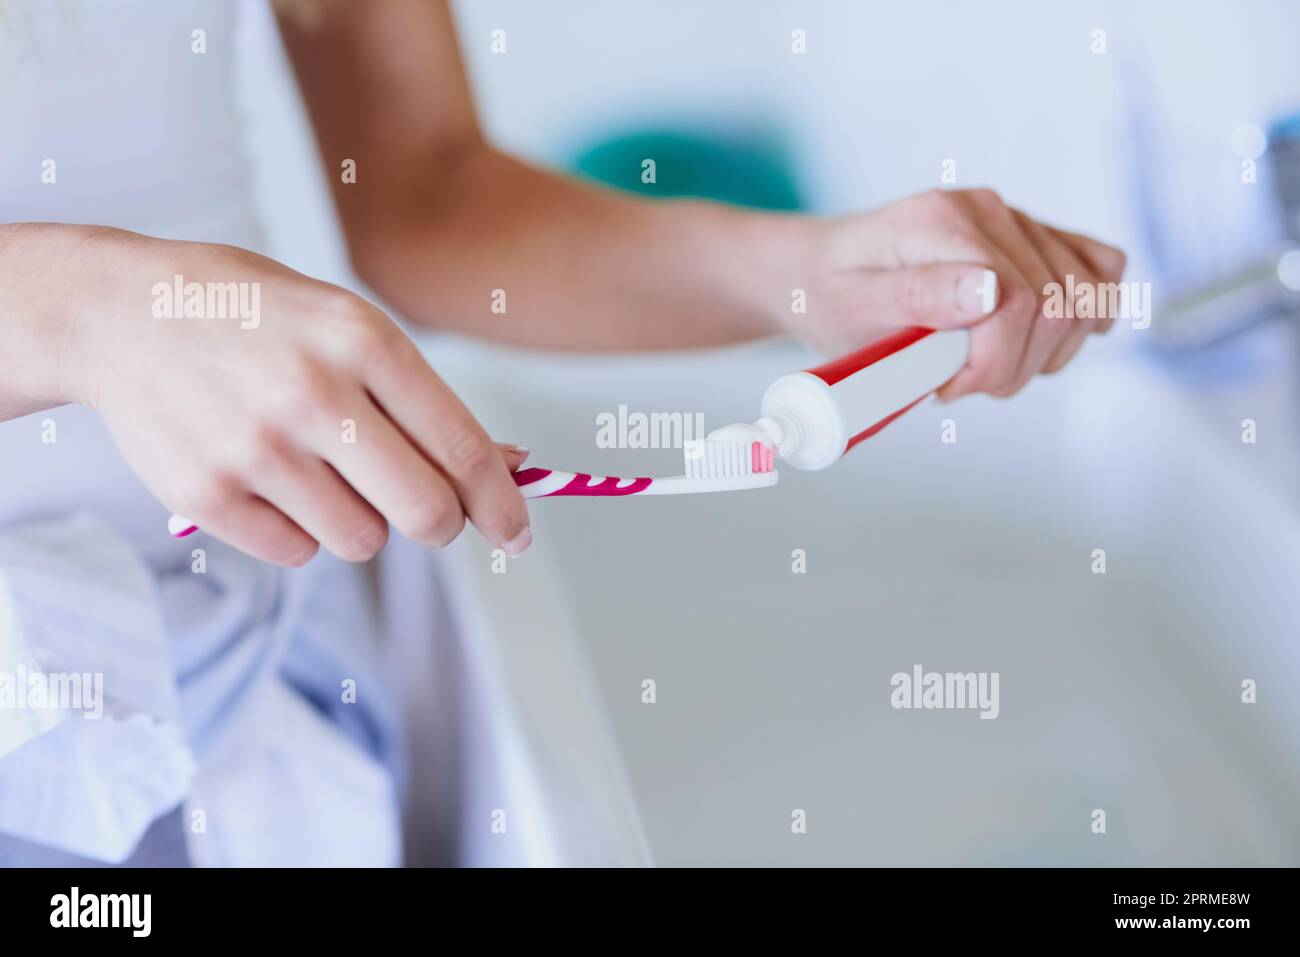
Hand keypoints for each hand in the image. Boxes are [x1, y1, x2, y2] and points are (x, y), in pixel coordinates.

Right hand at [58, 227, 531, 565]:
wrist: (120, 313)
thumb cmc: (258, 319)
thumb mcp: (346, 326)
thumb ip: (424, 398)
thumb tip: (510, 465)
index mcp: (363, 341)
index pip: (461, 449)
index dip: (503, 504)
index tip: (517, 535)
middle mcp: (313, 394)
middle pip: (426, 513)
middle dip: (442, 524)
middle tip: (429, 514)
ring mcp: (255, 448)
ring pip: (364, 541)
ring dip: (362, 522)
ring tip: (322, 471)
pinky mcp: (205, 495)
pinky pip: (297, 553)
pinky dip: (300, 532)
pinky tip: (271, 481)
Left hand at [791, 188, 1126, 398]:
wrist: (818, 273)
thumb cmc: (830, 294)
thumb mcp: (854, 306)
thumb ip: (918, 297)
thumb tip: (991, 291)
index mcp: (942, 222)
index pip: (1018, 302)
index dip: (993, 364)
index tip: (946, 386)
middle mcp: (988, 210)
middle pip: (1059, 306)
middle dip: (1013, 366)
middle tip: (956, 381)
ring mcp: (1015, 220)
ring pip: (1084, 298)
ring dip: (1042, 354)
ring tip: (980, 364)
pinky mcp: (1033, 237)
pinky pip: (1098, 269)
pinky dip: (1082, 318)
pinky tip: (1031, 341)